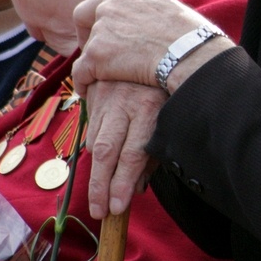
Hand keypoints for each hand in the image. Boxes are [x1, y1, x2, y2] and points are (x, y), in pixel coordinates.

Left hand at [72, 0, 228, 91]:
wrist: (188, 51)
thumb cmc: (186, 32)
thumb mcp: (161, 6)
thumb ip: (140, 8)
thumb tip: (137, 16)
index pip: (91, 7)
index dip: (91, 24)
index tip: (100, 37)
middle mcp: (106, 8)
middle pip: (86, 28)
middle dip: (92, 43)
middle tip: (102, 59)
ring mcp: (100, 32)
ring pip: (86, 52)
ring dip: (94, 65)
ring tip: (105, 79)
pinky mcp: (96, 57)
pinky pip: (80, 73)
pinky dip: (83, 83)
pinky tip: (87, 91)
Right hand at [83, 80, 166, 219]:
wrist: (157, 47)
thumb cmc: (168, 91)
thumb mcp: (169, 118)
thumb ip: (153, 154)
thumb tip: (135, 188)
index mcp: (150, 109)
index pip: (132, 154)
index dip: (122, 184)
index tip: (116, 208)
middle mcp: (126, 104)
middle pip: (107, 151)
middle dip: (100, 186)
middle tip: (99, 212)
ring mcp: (108, 97)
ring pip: (95, 142)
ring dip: (96, 171)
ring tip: (98, 196)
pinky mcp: (96, 94)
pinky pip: (90, 128)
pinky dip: (94, 149)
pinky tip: (99, 165)